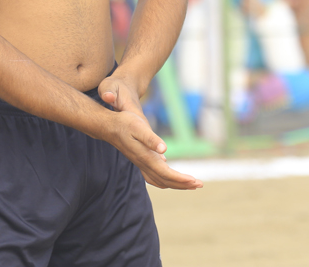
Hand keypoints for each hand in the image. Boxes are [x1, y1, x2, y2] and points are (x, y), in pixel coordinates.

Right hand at [99, 75, 201, 189]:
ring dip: (176, 183)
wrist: (109, 126)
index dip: (181, 179)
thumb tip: (164, 151)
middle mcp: (143, 164)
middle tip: (200, 184)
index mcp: (146, 158)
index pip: (166, 174)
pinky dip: (165, 180)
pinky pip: (154, 176)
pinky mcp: (140, 160)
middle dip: (183, 184)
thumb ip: (151, 139)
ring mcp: (141, 164)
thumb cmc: (124, 123)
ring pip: (160, 180)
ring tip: (190, 184)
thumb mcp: (139, 127)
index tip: (196, 181)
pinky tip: (170, 178)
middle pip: (165, 180)